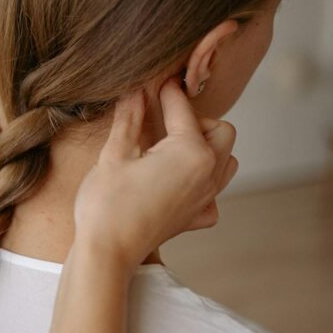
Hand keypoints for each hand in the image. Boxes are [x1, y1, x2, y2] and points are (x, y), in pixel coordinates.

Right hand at [72, 76, 237, 272]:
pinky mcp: (198, 217)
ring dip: (207, 148)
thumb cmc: (106, 204)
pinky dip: (203, 182)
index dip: (167, 91)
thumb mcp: (113, 154)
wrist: (107, 253)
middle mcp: (208, 173)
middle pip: (222, 130)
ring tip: (172, 148)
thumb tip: (135, 91)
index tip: (158, 79)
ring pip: (226, 160)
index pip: (182, 109)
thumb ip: (129, 119)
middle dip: (196, 119)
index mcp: (190, 152)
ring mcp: (207, 198)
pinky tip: (175, 183)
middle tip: (163, 121)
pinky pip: (215, 192)